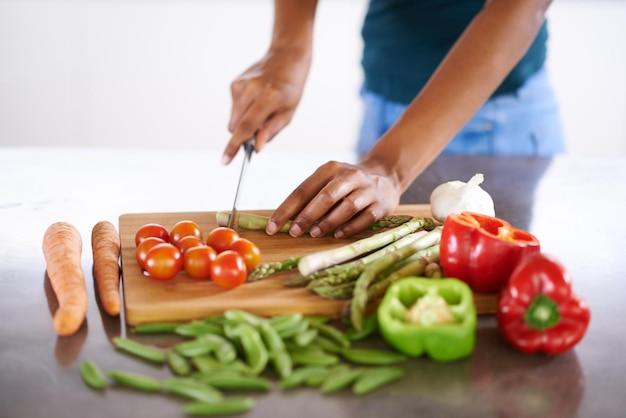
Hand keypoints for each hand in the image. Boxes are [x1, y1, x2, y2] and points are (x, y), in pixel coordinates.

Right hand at [222, 48, 310, 163]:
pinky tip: (255, 100)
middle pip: (236, 126)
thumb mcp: (288, 113)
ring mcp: (241, 85)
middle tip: (259, 130)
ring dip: (244, 122)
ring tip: (261, 109)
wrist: (286, 57)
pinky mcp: (235, 83)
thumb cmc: (291, 90)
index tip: (225, 161)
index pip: (246, 127)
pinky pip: (234, 108)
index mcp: (269, 98)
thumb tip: (257, 148)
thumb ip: (271, 131)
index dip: (235, 146)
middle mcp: (251, 89)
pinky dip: (243, 110)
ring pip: (233, 119)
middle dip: (243, 135)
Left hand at [266, 160, 402, 237]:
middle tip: (294, 232)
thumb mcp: (328, 182)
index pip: (303, 189)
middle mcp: (350, 176)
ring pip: (346, 206)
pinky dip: (350, 227)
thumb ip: (309, 198)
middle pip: (325, 196)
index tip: (272, 226)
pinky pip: (365, 217)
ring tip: (315, 234)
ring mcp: (367, 190)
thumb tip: (285, 221)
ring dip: (328, 222)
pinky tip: (338, 235)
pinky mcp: (381, 204)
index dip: (286, 209)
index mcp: (330, 169)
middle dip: (307, 215)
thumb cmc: (347, 185)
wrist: (386, 176)